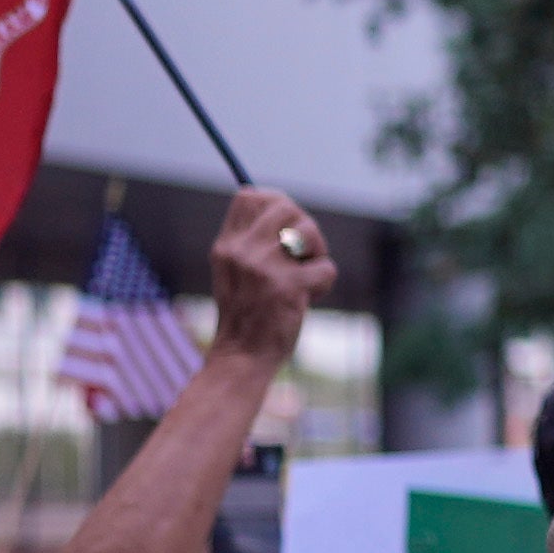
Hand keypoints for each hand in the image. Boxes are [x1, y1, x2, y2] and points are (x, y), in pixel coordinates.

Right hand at [205, 189, 335, 370]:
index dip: (277, 203)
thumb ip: (252, 242)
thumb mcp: (235, 271)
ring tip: (306, 277)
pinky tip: (308, 299)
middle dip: (306, 226)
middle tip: (304, 256)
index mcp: (227, 244)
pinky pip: (326, 268)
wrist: (242, 356)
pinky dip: (325, 283)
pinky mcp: (287, 287)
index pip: (250, 196)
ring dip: (318, 254)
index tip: (287, 228)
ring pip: (309, 231)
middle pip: (286, 206)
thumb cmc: (247, 314)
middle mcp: (242, 250)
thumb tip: (286, 209)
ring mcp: (263, 268)